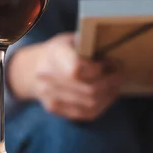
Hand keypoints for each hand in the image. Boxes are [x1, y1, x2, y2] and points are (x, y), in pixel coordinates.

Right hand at [8, 33, 122, 120]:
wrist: (32, 68)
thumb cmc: (59, 51)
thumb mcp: (71, 39)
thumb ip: (88, 46)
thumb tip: (112, 56)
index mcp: (54, 54)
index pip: (77, 69)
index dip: (98, 69)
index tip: (109, 62)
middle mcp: (48, 77)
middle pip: (88, 89)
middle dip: (110, 82)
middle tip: (119, 74)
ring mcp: (51, 96)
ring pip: (89, 103)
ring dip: (108, 95)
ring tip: (116, 84)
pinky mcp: (56, 109)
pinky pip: (85, 114)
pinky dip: (102, 105)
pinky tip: (109, 95)